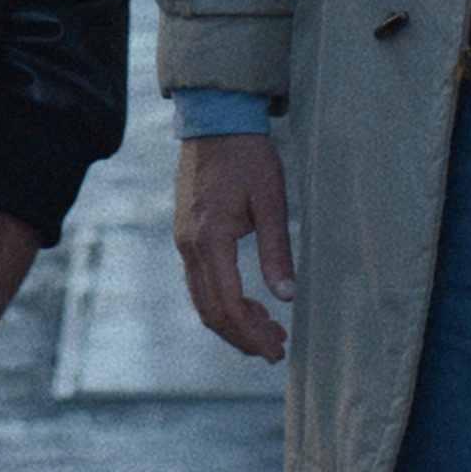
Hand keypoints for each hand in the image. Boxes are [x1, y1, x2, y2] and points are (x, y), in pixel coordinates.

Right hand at [174, 132, 294, 361]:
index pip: (227, 305)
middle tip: (275, 346)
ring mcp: (182, 239)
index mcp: (210, 239)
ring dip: (232, 320)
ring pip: (202, 298)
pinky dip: (222, 299)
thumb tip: (287, 297)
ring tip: (268, 327)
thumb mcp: (271, 200)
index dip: (251, 335)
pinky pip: (199, 280)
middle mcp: (189, 245)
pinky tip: (248, 300)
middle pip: (210, 311)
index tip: (275, 351)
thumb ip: (276, 250)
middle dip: (242, 336)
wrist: (215, 120)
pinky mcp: (185, 233)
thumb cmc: (247, 156)